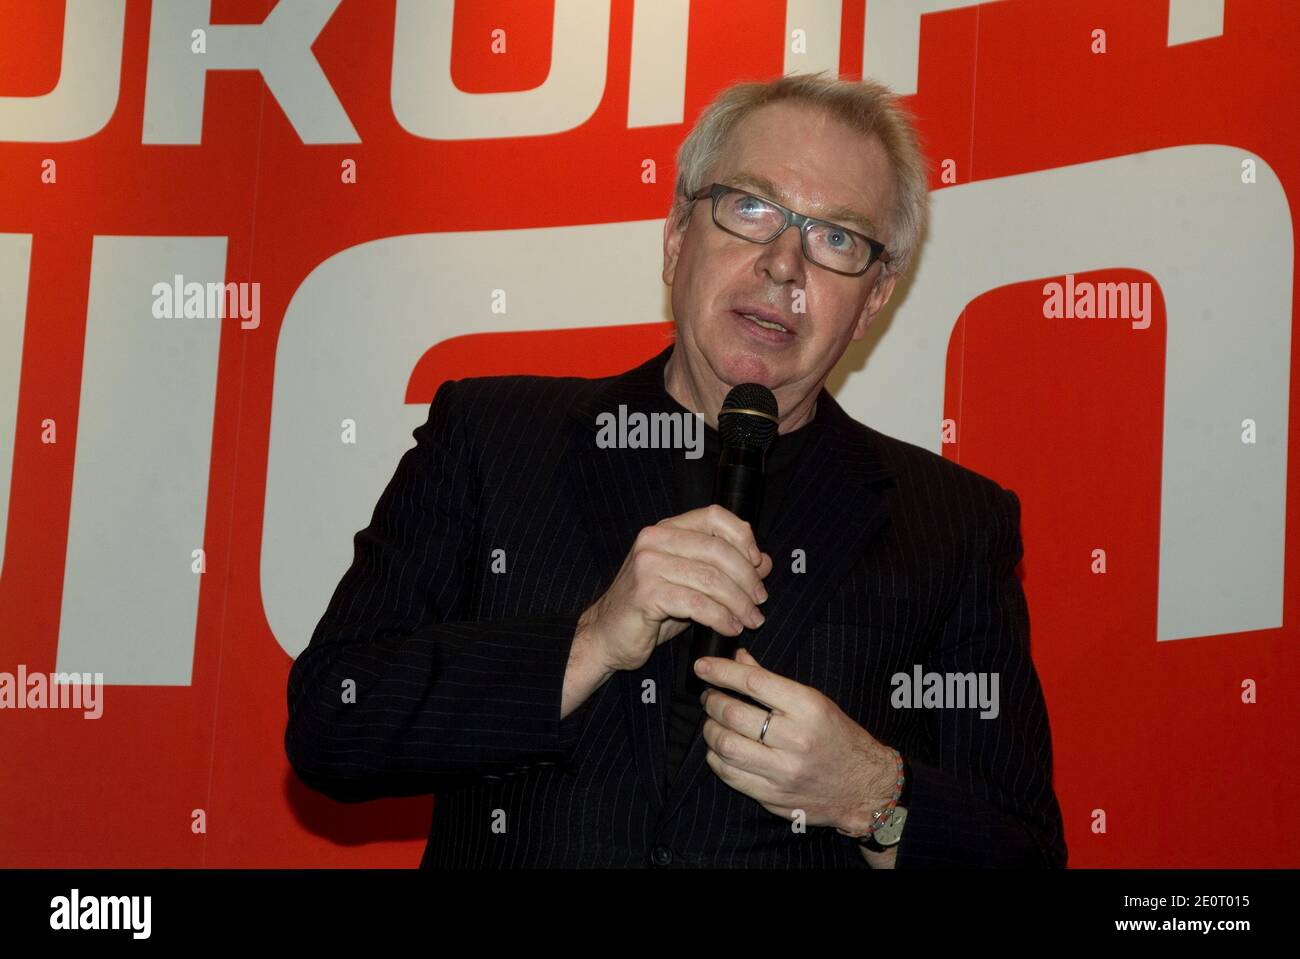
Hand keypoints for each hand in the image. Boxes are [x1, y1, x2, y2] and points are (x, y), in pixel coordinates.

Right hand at [578, 505, 773, 673]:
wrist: (605, 636)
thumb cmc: (649, 609)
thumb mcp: (690, 583)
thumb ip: (723, 569)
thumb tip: (764, 561)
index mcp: (666, 530)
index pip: (714, 515)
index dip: (743, 537)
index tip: (758, 564)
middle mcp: (654, 540)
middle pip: (718, 549)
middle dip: (747, 578)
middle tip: (759, 601)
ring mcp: (648, 565)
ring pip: (711, 578)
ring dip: (738, 603)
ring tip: (750, 620)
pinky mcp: (646, 593)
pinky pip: (697, 603)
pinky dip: (720, 618)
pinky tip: (730, 629)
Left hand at [696, 647, 897, 834]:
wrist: (865, 787)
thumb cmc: (838, 737)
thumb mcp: (815, 702)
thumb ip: (772, 681)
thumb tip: (738, 658)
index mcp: (809, 708)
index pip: (754, 683)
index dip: (721, 671)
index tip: (701, 666)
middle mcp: (796, 740)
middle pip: (733, 715)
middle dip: (712, 701)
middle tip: (710, 696)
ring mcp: (782, 772)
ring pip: (725, 746)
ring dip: (710, 730)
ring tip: (713, 721)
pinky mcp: (772, 797)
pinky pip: (729, 775)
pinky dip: (716, 758)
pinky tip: (720, 748)